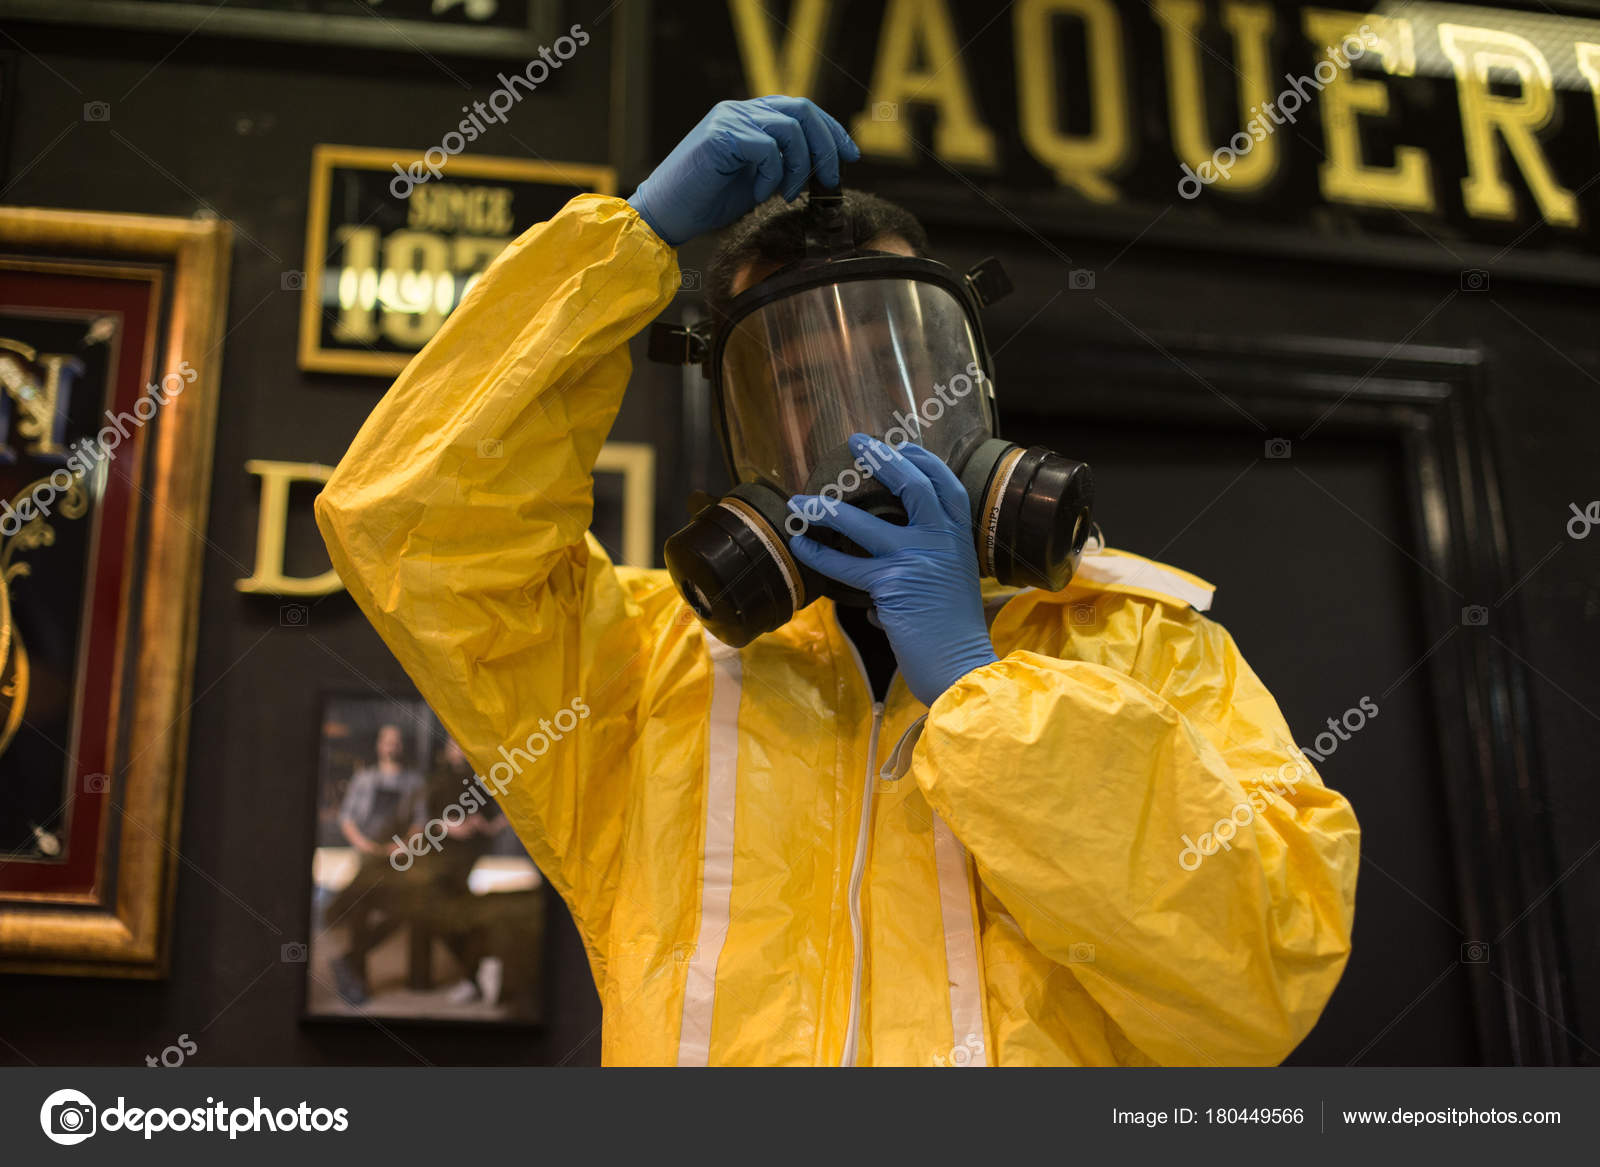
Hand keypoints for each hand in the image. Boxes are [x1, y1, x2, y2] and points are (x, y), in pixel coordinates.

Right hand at [626, 96, 858, 246]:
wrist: (665, 214)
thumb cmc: (706, 203)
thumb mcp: (756, 182)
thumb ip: (782, 167)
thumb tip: (820, 170)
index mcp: (749, 117)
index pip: (802, 110)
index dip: (831, 130)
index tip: (850, 156)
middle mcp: (740, 111)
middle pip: (802, 110)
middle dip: (825, 145)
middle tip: (830, 178)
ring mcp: (729, 119)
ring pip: (789, 128)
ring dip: (800, 165)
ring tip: (790, 193)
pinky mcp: (720, 135)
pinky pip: (767, 148)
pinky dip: (773, 175)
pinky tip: (762, 194)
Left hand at [788, 436, 998, 706]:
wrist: (962, 667)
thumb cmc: (954, 633)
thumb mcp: (952, 586)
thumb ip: (927, 567)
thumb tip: (880, 585)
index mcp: (960, 539)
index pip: (947, 486)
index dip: (923, 460)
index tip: (901, 445)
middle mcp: (942, 542)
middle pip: (913, 485)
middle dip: (883, 459)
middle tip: (856, 442)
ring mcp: (917, 561)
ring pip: (864, 524)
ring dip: (827, 510)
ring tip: (800, 501)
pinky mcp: (892, 586)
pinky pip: (845, 566)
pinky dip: (819, 554)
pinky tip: (801, 545)